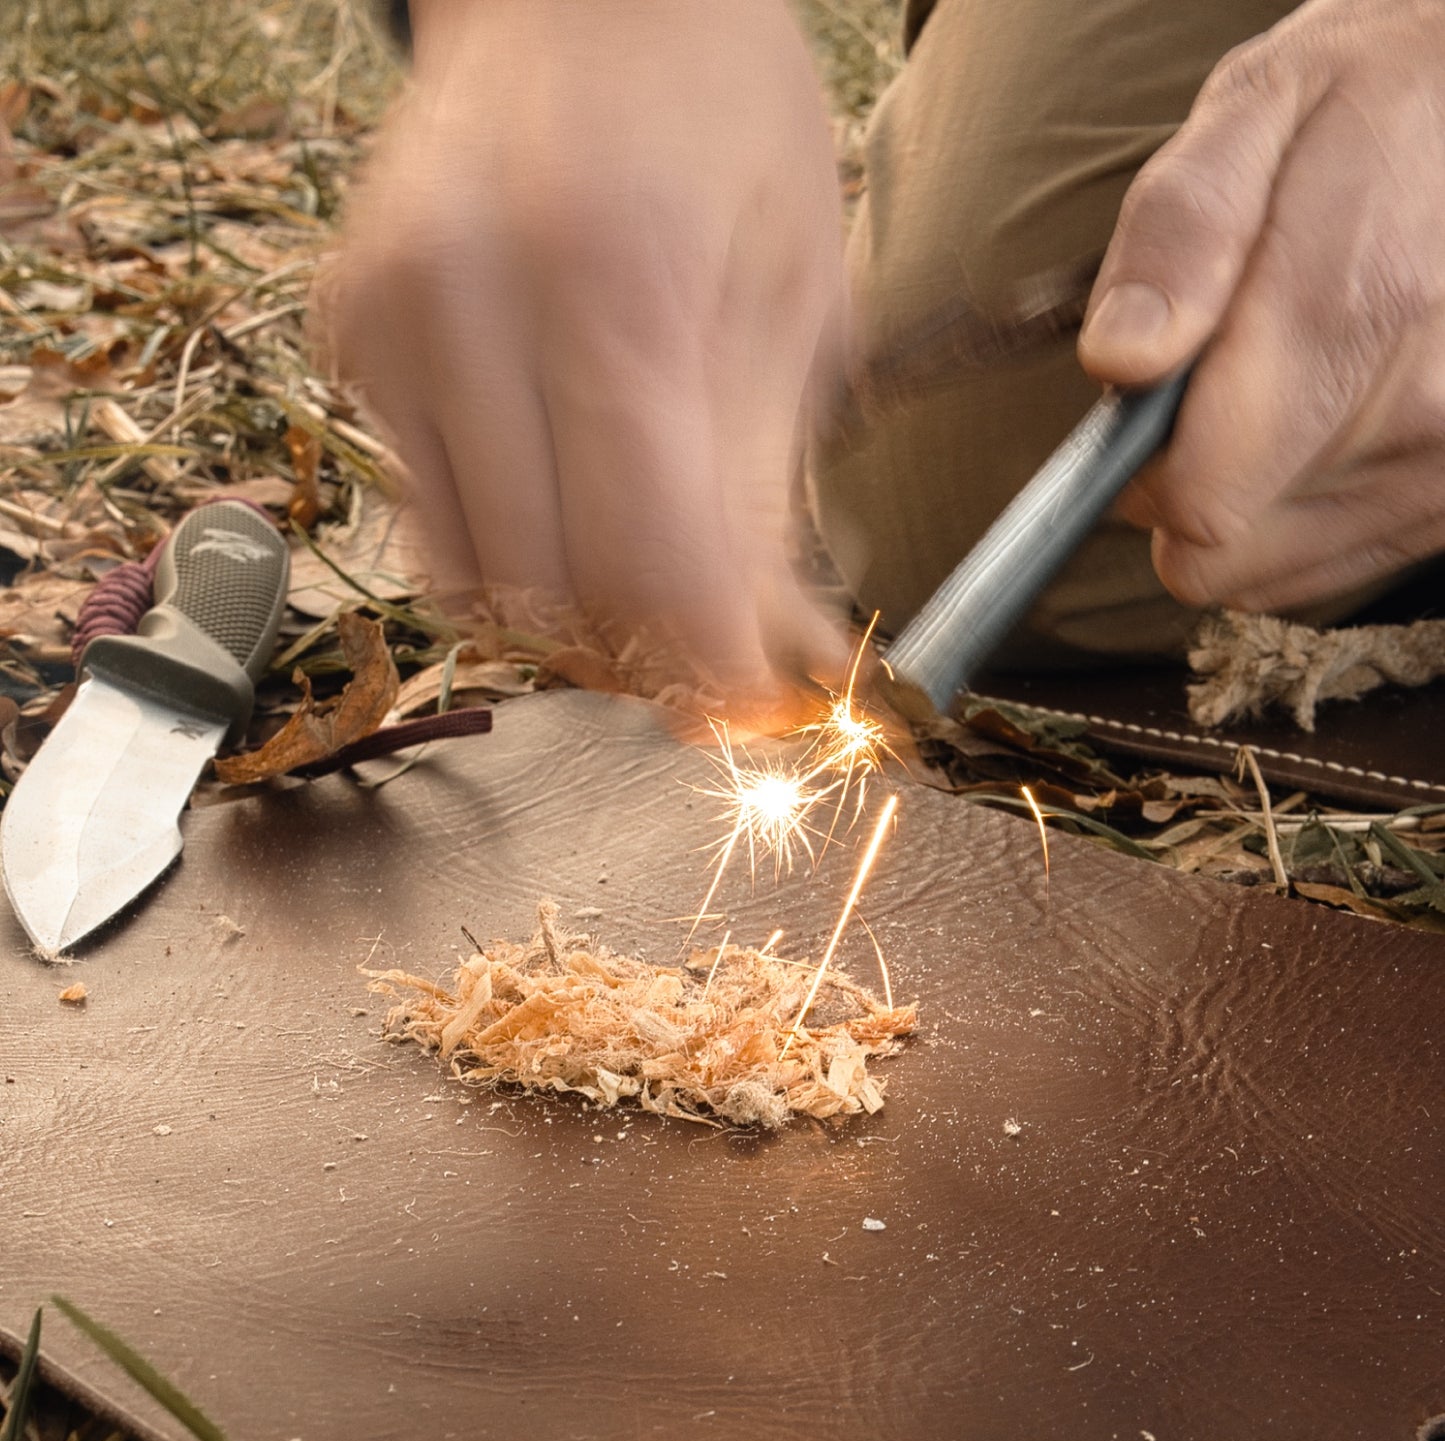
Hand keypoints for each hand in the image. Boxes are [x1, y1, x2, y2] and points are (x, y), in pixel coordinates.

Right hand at [326, 0, 847, 704]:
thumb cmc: (718, 118)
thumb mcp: (794, 293)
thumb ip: (768, 498)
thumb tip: (771, 669)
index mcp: (615, 281)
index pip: (645, 565)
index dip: (705, 669)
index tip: (749, 706)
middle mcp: (470, 304)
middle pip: (546, 595)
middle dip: (639, 660)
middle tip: (705, 651)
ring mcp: (388, 322)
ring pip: (468, 582)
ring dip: (565, 626)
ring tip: (641, 580)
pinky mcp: (346, 338)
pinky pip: (423, 518)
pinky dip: (504, 550)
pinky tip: (563, 490)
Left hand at [1078, 0, 1444, 611]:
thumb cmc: (1369, 105)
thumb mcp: (1258, 110)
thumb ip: (1180, 234)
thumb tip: (1123, 359)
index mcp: (1349, 313)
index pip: (1197, 502)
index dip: (1142, 467)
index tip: (1153, 396)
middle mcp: (1418, 412)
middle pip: (1222, 545)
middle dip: (1191, 471)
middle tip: (1228, 366)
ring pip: (1265, 569)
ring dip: (1247, 496)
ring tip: (1290, 376)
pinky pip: (1324, 567)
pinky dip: (1299, 511)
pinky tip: (1325, 416)